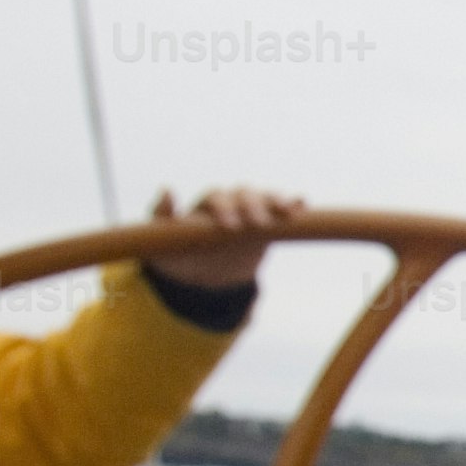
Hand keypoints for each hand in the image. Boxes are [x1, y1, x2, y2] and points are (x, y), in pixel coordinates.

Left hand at [144, 187, 303, 293]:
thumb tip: (167, 188)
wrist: (205, 277)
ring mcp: (251, 212)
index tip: (229, 227)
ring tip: (288, 213)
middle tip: (258, 224)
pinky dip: (292, 204)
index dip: (224, 207)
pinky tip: (302, 206)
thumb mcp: (164, 242)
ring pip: (265, 198)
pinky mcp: (268, 224)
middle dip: (253, 206)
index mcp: (206, 206)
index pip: (216, 197)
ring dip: (276, 202)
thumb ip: (163, 215)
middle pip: (244, 194)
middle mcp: (231, 203)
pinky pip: (281, 210)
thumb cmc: (179, 256)